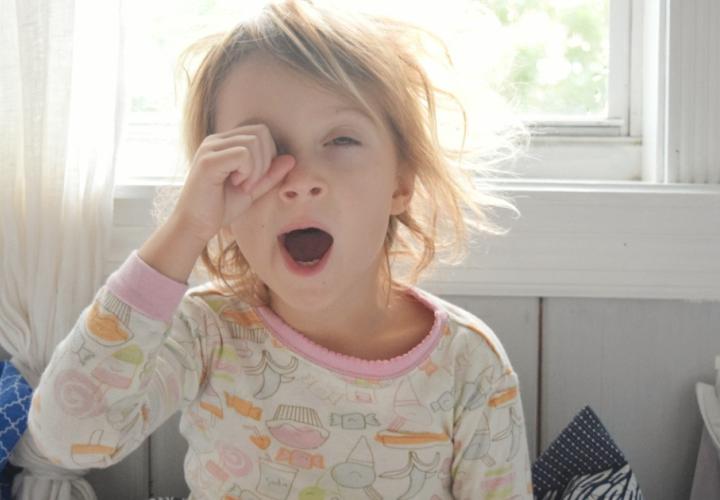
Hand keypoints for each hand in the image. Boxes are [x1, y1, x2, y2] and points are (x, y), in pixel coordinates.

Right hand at [170, 123, 294, 242]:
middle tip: (251, 184)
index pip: (261, 131)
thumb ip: (270, 174)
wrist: (195, 226)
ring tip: (242, 186)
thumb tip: (291, 158)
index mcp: (224, 143)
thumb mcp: (252, 190)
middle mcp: (215, 140)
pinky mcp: (208, 160)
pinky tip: (236, 185)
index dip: (268, 155)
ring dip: (257, 169)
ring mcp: (210, 148)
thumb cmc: (220, 208)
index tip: (255, 179)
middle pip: (261, 132)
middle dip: (266, 160)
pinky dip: (248, 172)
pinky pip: (244, 154)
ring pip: (254, 142)